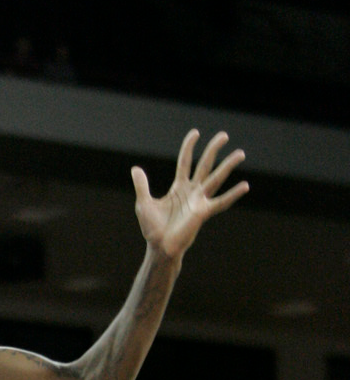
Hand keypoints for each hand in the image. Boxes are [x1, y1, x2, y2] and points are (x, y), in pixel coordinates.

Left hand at [132, 130, 248, 261]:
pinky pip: (221, 202)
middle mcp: (192, 191)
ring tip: (240, 153)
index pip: (185, 162)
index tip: (195, 133)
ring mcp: (199, 201)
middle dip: (214, 149)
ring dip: (228, 166)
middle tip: (224, 135)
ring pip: (216, 178)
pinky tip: (245, 186)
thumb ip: (142, 185)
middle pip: (205, 165)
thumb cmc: (152, 228)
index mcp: (179, 187)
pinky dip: (233, 194)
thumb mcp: (144, 203)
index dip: (189, 147)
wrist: (159, 247)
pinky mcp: (203, 212)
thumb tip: (135, 169)